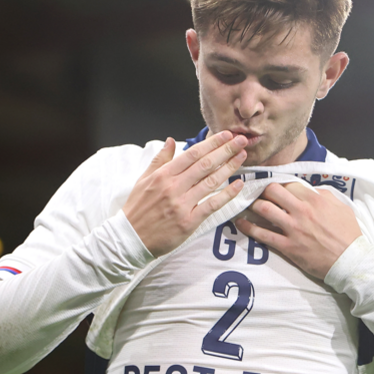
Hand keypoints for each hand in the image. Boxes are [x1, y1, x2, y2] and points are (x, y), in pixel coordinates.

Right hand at [124, 131, 247, 255]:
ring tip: (242, 157)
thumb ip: (160, 159)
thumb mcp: (143, 180)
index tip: (226, 135)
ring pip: (211, 182)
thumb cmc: (137, 209)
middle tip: (241, 140)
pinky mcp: (189, 221)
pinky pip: (211, 205)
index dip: (211, 143)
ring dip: (229, 167)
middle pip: (205, 164)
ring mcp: (182, 204)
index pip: (192, 154)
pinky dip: (227, 194)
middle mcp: (174, 187)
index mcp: (163, 175)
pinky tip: (238, 185)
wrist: (131, 238)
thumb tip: (171, 141)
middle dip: (225, 150)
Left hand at [236, 182, 361, 278]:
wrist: (350, 261)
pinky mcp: (288, 246)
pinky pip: (263, 235)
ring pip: (264, 209)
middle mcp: (301, 211)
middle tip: (257, 193)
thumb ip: (324, 195)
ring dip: (252, 205)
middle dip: (262, 190)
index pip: (289, 184)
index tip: (273, 187)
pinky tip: (240, 223)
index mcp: (315, 199)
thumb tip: (311, 191)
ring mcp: (293, 229)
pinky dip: (248, 227)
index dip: (279, 184)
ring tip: (246, 205)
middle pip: (272, 191)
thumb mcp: (341, 207)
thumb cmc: (348, 234)